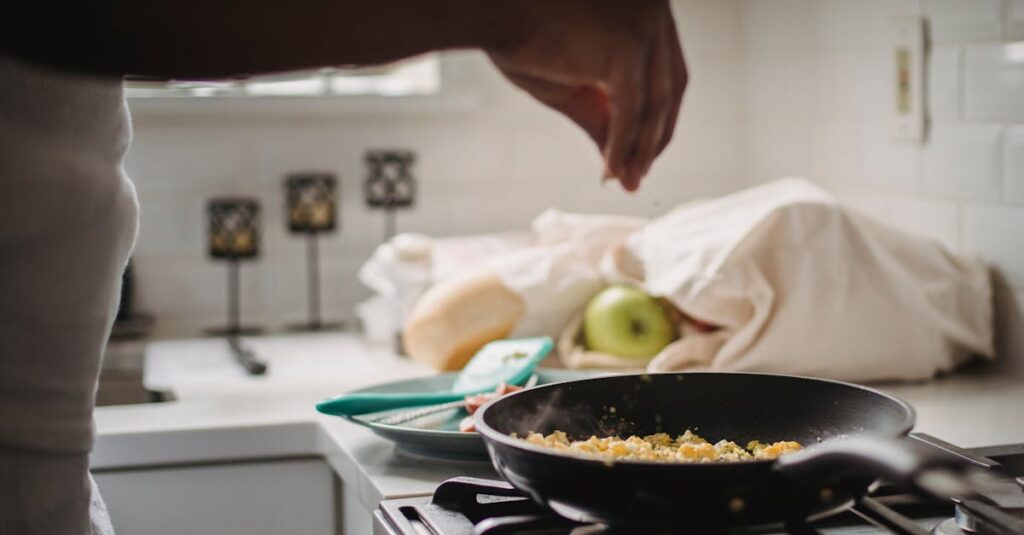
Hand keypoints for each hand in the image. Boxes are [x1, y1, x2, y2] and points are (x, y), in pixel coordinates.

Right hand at [486, 0, 686, 191]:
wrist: (490, 14)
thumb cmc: (524, 40)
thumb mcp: (576, 86)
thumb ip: (604, 118)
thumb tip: (623, 168)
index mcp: (646, 8)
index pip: (669, 72)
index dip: (659, 116)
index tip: (643, 152)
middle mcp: (654, 9)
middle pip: (671, 87)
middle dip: (655, 136)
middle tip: (636, 175)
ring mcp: (643, 27)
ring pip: (655, 103)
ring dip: (641, 149)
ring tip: (625, 181)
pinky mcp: (625, 48)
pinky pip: (631, 110)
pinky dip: (621, 146)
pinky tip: (607, 171)